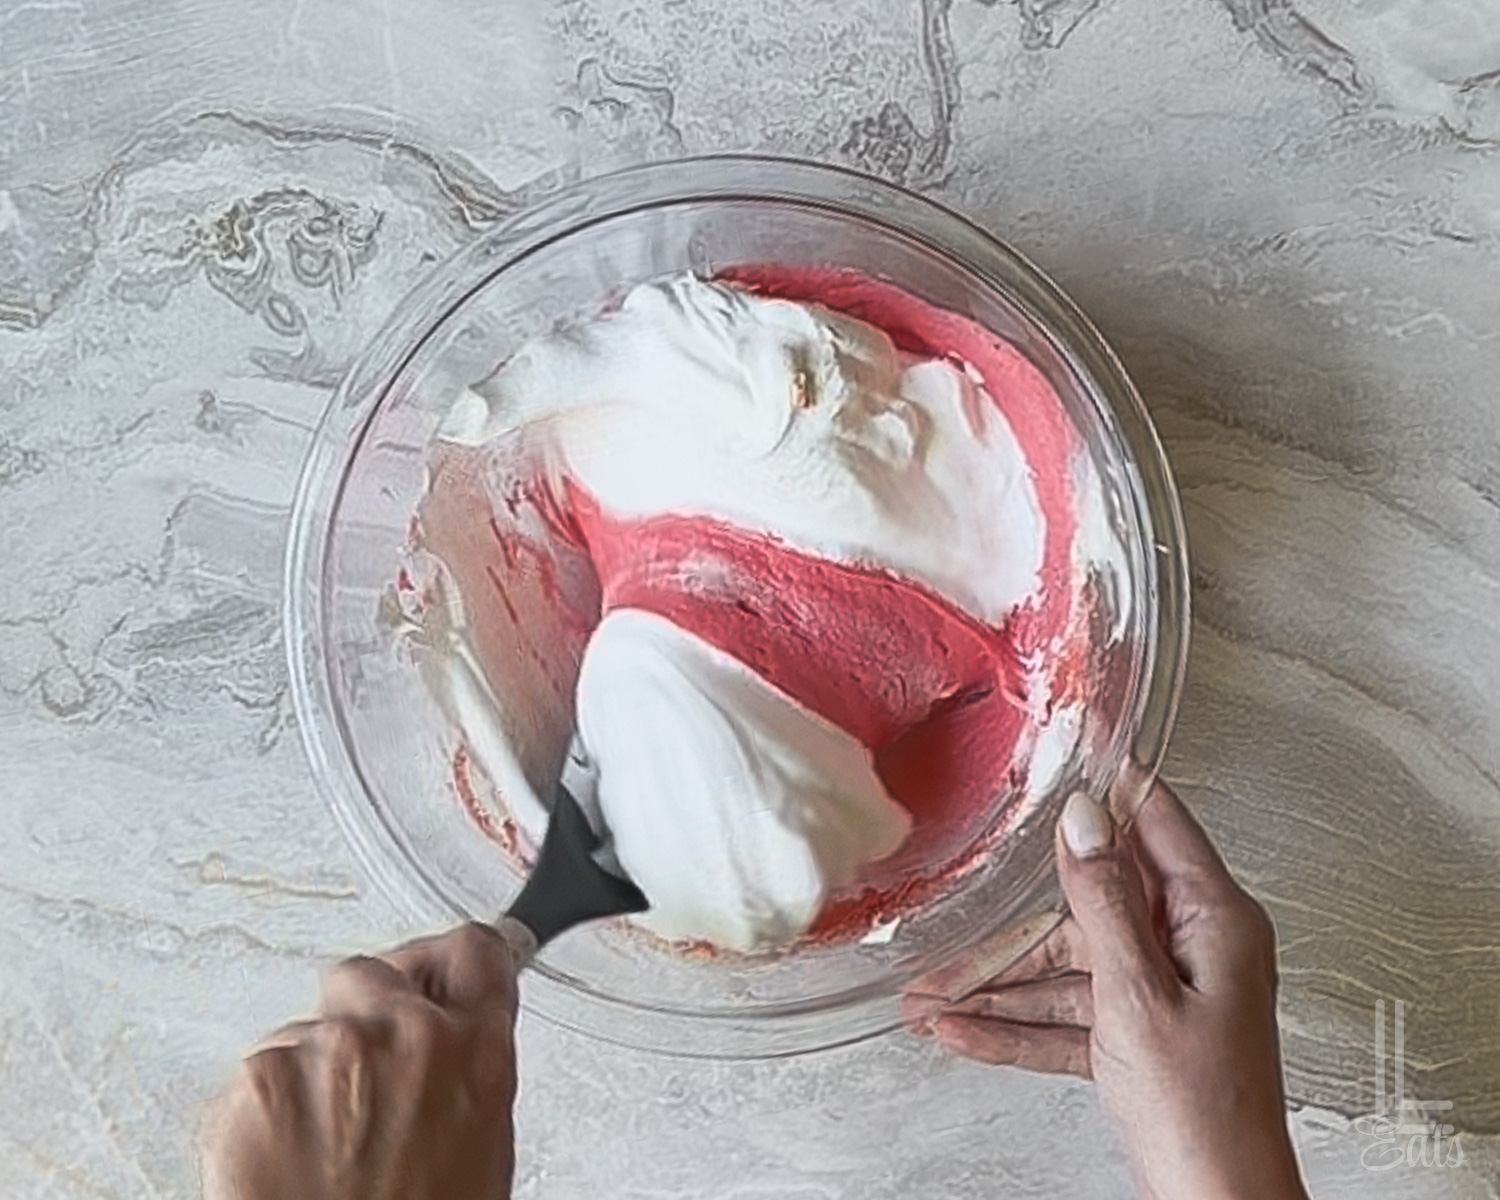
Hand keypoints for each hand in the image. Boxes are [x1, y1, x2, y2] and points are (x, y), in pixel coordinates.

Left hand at [200, 923, 518, 1199]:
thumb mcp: (481, 1146)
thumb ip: (467, 1070)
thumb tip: (452, 1043)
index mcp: (474, 1049)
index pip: (475, 951)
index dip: (451, 958)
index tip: (440, 964)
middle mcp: (400, 1032)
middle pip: (372, 972)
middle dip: (364, 1012)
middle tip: (363, 1073)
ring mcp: (324, 1051)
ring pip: (305, 1028)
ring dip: (312, 1071)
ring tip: (323, 1147)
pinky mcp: (257, 1081)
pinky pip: (258, 1071)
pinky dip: (265, 1110)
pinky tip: (288, 1160)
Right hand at [903, 782, 1309, 1199]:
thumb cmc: (1204, 1116)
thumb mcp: (1137, 995)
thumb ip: (1105, 902)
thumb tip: (1085, 818)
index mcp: (1213, 920)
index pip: (1156, 821)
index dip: (1108, 784)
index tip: (1068, 744)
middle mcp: (1191, 946)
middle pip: (1087, 908)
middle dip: (1011, 928)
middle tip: (955, 922)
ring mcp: (1165, 992)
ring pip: (1066, 968)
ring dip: (998, 986)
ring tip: (931, 997)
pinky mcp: (1140, 1035)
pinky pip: (1068, 1015)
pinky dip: (1017, 1025)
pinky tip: (961, 1030)